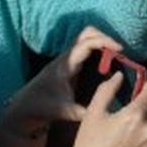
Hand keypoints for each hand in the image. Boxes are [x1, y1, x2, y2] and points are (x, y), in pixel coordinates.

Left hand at [1, 26, 123, 136]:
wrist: (25, 108)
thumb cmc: (43, 108)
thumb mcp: (65, 112)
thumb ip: (85, 112)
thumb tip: (105, 112)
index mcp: (65, 65)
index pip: (86, 43)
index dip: (105, 42)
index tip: (120, 49)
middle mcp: (66, 57)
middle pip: (87, 33)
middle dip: (105, 37)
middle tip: (119, 52)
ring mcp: (68, 59)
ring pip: (87, 38)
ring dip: (102, 42)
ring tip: (116, 57)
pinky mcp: (70, 63)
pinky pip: (87, 48)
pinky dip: (99, 49)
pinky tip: (108, 63)